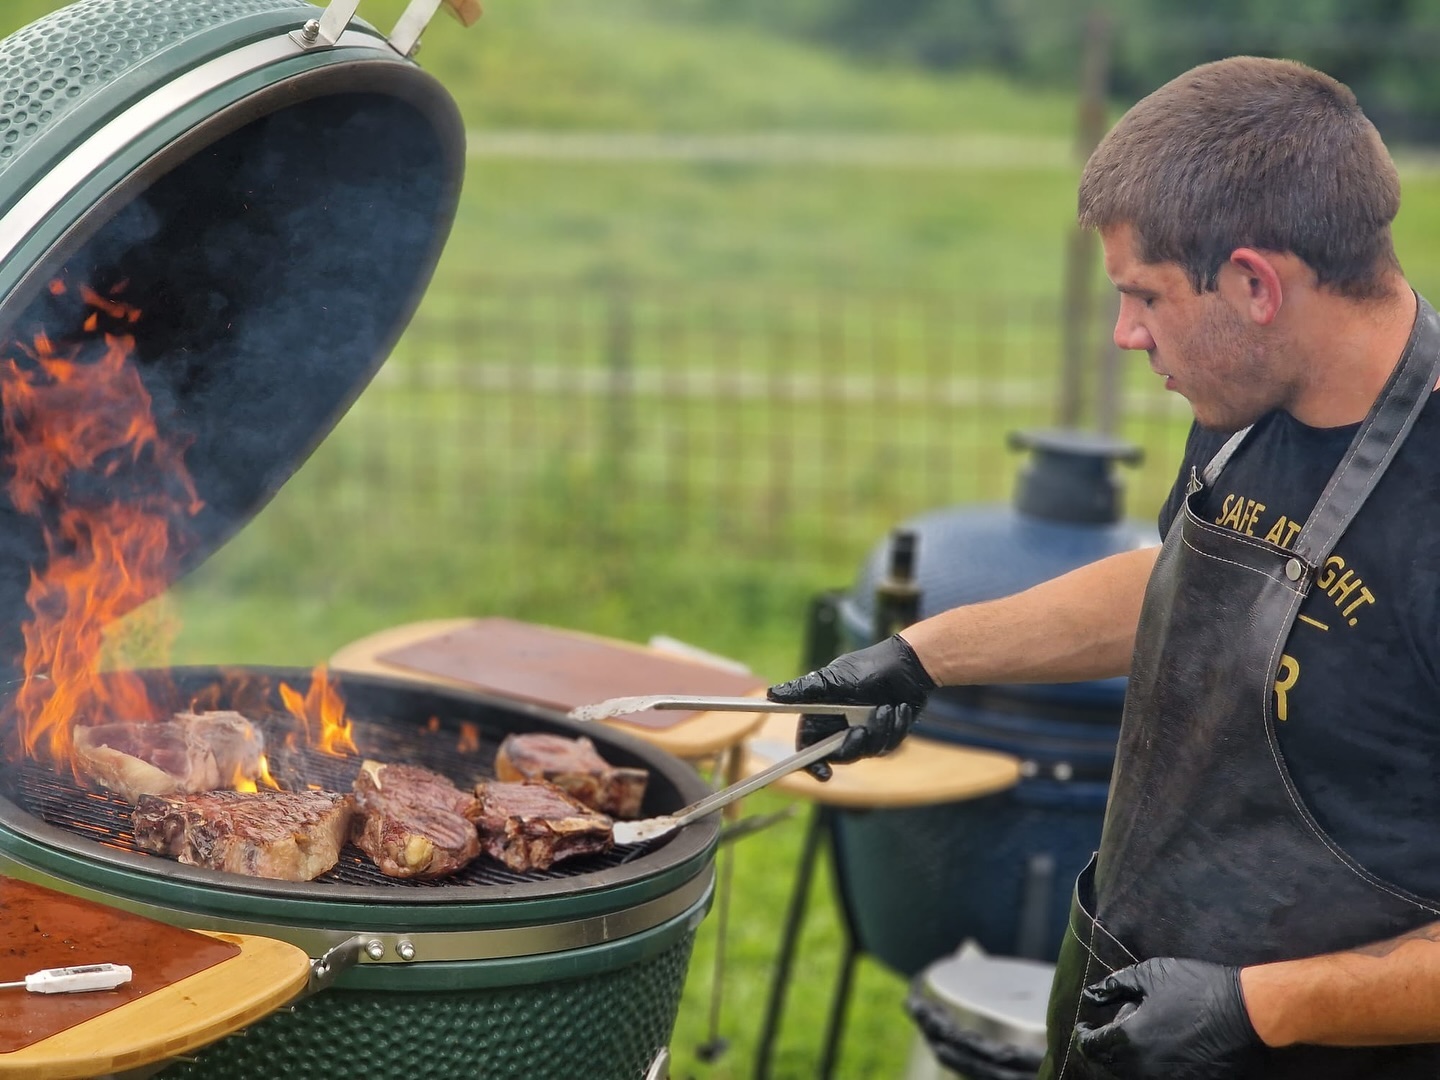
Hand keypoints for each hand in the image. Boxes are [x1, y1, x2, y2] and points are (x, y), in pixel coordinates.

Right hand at [767, 635, 934, 780]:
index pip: (809, 748)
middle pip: (839, 755)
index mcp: (823, 716)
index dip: (811, 764)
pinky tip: (900, 708)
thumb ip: (804, 690)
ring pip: (867, 752)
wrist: (906, 664)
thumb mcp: (833, 678)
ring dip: (879, 731)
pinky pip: (888, 745)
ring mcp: (864, 733)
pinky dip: (894, 727)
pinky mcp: (885, 735)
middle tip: (861, 731)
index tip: (823, 772)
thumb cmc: (866, 667)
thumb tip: (772, 694)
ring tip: (887, 707)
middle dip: (852, 747)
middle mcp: (841, 727)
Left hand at [1074, 957, 1263, 1078]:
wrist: (1246, 1014)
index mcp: (1129, 1039)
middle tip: (1112, 1027)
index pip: (1092, 1047)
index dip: (1083, 1034)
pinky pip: (1156, 1077)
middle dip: (1105, 1046)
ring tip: (1138, 1035)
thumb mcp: (1150, 974)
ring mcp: (1165, 1079)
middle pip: (1109, 1065)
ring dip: (1126, 1058)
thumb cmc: (1197, 988)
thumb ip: (1115, 985)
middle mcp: (1143, 1067)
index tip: (1085, 1025)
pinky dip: (1149, 1066)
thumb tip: (1092, 994)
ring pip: (1131, 1074)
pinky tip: (1160, 1047)